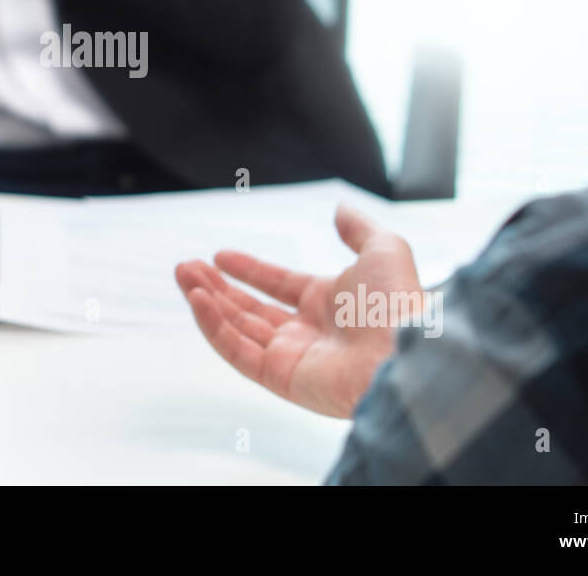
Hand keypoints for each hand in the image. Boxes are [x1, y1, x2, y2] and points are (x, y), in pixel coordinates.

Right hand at [175, 204, 422, 417]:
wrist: (404, 352)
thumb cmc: (398, 304)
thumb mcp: (383, 249)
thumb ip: (358, 229)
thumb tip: (341, 209)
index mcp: (329, 304)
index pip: (278, 286)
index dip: (249, 270)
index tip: (220, 255)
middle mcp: (308, 332)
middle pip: (249, 309)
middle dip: (217, 287)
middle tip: (187, 267)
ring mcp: (292, 357)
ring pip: (237, 328)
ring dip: (207, 302)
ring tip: (183, 276)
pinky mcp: (281, 379)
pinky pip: (238, 352)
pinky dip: (214, 327)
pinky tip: (198, 300)